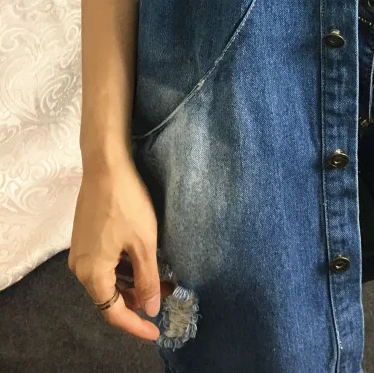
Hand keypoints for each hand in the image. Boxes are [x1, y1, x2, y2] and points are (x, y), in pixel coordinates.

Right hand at [68, 152, 169, 341]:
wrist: (106, 166)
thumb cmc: (126, 203)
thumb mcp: (143, 243)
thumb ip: (147, 279)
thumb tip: (149, 309)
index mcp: (92, 273)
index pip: (113, 313)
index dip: (135, 326)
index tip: (157, 331)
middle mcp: (80, 267)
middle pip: (110, 297)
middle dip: (139, 300)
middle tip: (167, 294)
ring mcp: (81, 251)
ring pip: (109, 279)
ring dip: (134, 282)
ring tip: (163, 277)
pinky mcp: (86, 237)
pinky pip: (105, 263)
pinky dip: (125, 267)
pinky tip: (144, 259)